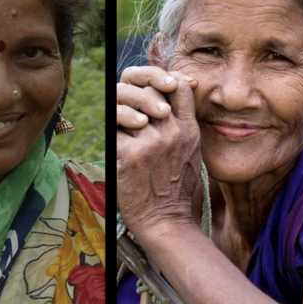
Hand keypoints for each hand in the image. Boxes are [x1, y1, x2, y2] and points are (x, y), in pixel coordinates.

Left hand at [117, 71, 203, 241]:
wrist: (168, 222)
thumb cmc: (178, 193)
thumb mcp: (192, 154)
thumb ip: (182, 129)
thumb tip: (166, 108)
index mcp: (189, 130)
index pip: (179, 86)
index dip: (165, 80)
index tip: (156, 89)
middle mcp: (172, 131)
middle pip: (151, 90)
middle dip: (136, 94)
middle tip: (129, 108)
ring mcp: (152, 142)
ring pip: (127, 104)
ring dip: (119, 112)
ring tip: (120, 127)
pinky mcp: (130, 154)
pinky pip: (112, 128)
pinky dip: (109, 133)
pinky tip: (113, 145)